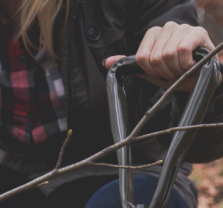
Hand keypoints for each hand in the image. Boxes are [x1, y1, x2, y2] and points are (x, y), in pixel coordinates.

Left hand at [104, 22, 221, 91]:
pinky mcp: (197, 32)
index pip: (141, 57)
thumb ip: (131, 66)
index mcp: (153, 35)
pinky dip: (185, 63)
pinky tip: (191, 63)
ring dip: (176, 69)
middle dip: (164, 72)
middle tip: (173, 72)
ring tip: (182, 69)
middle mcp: (167, 28)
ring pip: (168, 54)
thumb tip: (106, 62)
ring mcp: (182, 28)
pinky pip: (182, 50)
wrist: (201, 78)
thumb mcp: (151, 72)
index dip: (150, 71)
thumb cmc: (176, 74)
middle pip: (154, 57)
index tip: (159, 73)